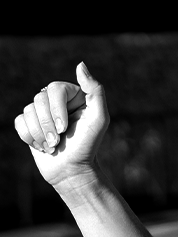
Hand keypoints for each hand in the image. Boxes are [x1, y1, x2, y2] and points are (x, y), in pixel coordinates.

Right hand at [13, 62, 109, 186]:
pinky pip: (19, 122)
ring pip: (28, 111)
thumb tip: (80, 65)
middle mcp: (55, 101)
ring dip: (40, 134)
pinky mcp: (29, 124)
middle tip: (59, 141)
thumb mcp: (99, 118)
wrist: (73, 171)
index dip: (56, 109)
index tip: (64, 128)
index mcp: (72, 95)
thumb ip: (95, 90)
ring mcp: (41, 112)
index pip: (54, 89)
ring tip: (53, 146)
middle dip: (48, 125)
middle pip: (39, 100)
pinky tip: (43, 146)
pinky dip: (30, 137)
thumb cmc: (88, 146)